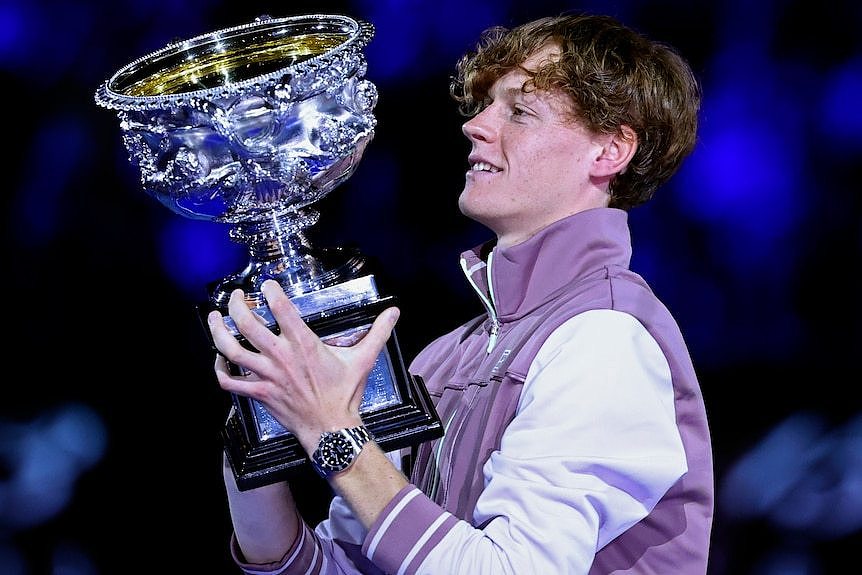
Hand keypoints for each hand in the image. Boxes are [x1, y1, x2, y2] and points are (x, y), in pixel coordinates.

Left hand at [206, 279, 399, 450]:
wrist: (332, 429)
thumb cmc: (345, 395)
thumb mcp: (364, 359)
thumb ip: (378, 333)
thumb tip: (394, 313)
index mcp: (303, 344)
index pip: (280, 308)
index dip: (269, 291)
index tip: (265, 284)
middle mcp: (281, 357)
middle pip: (246, 324)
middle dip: (236, 305)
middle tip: (235, 296)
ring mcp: (266, 375)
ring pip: (231, 350)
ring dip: (218, 331)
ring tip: (215, 318)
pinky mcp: (259, 393)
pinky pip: (229, 381)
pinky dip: (219, 369)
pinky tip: (218, 358)